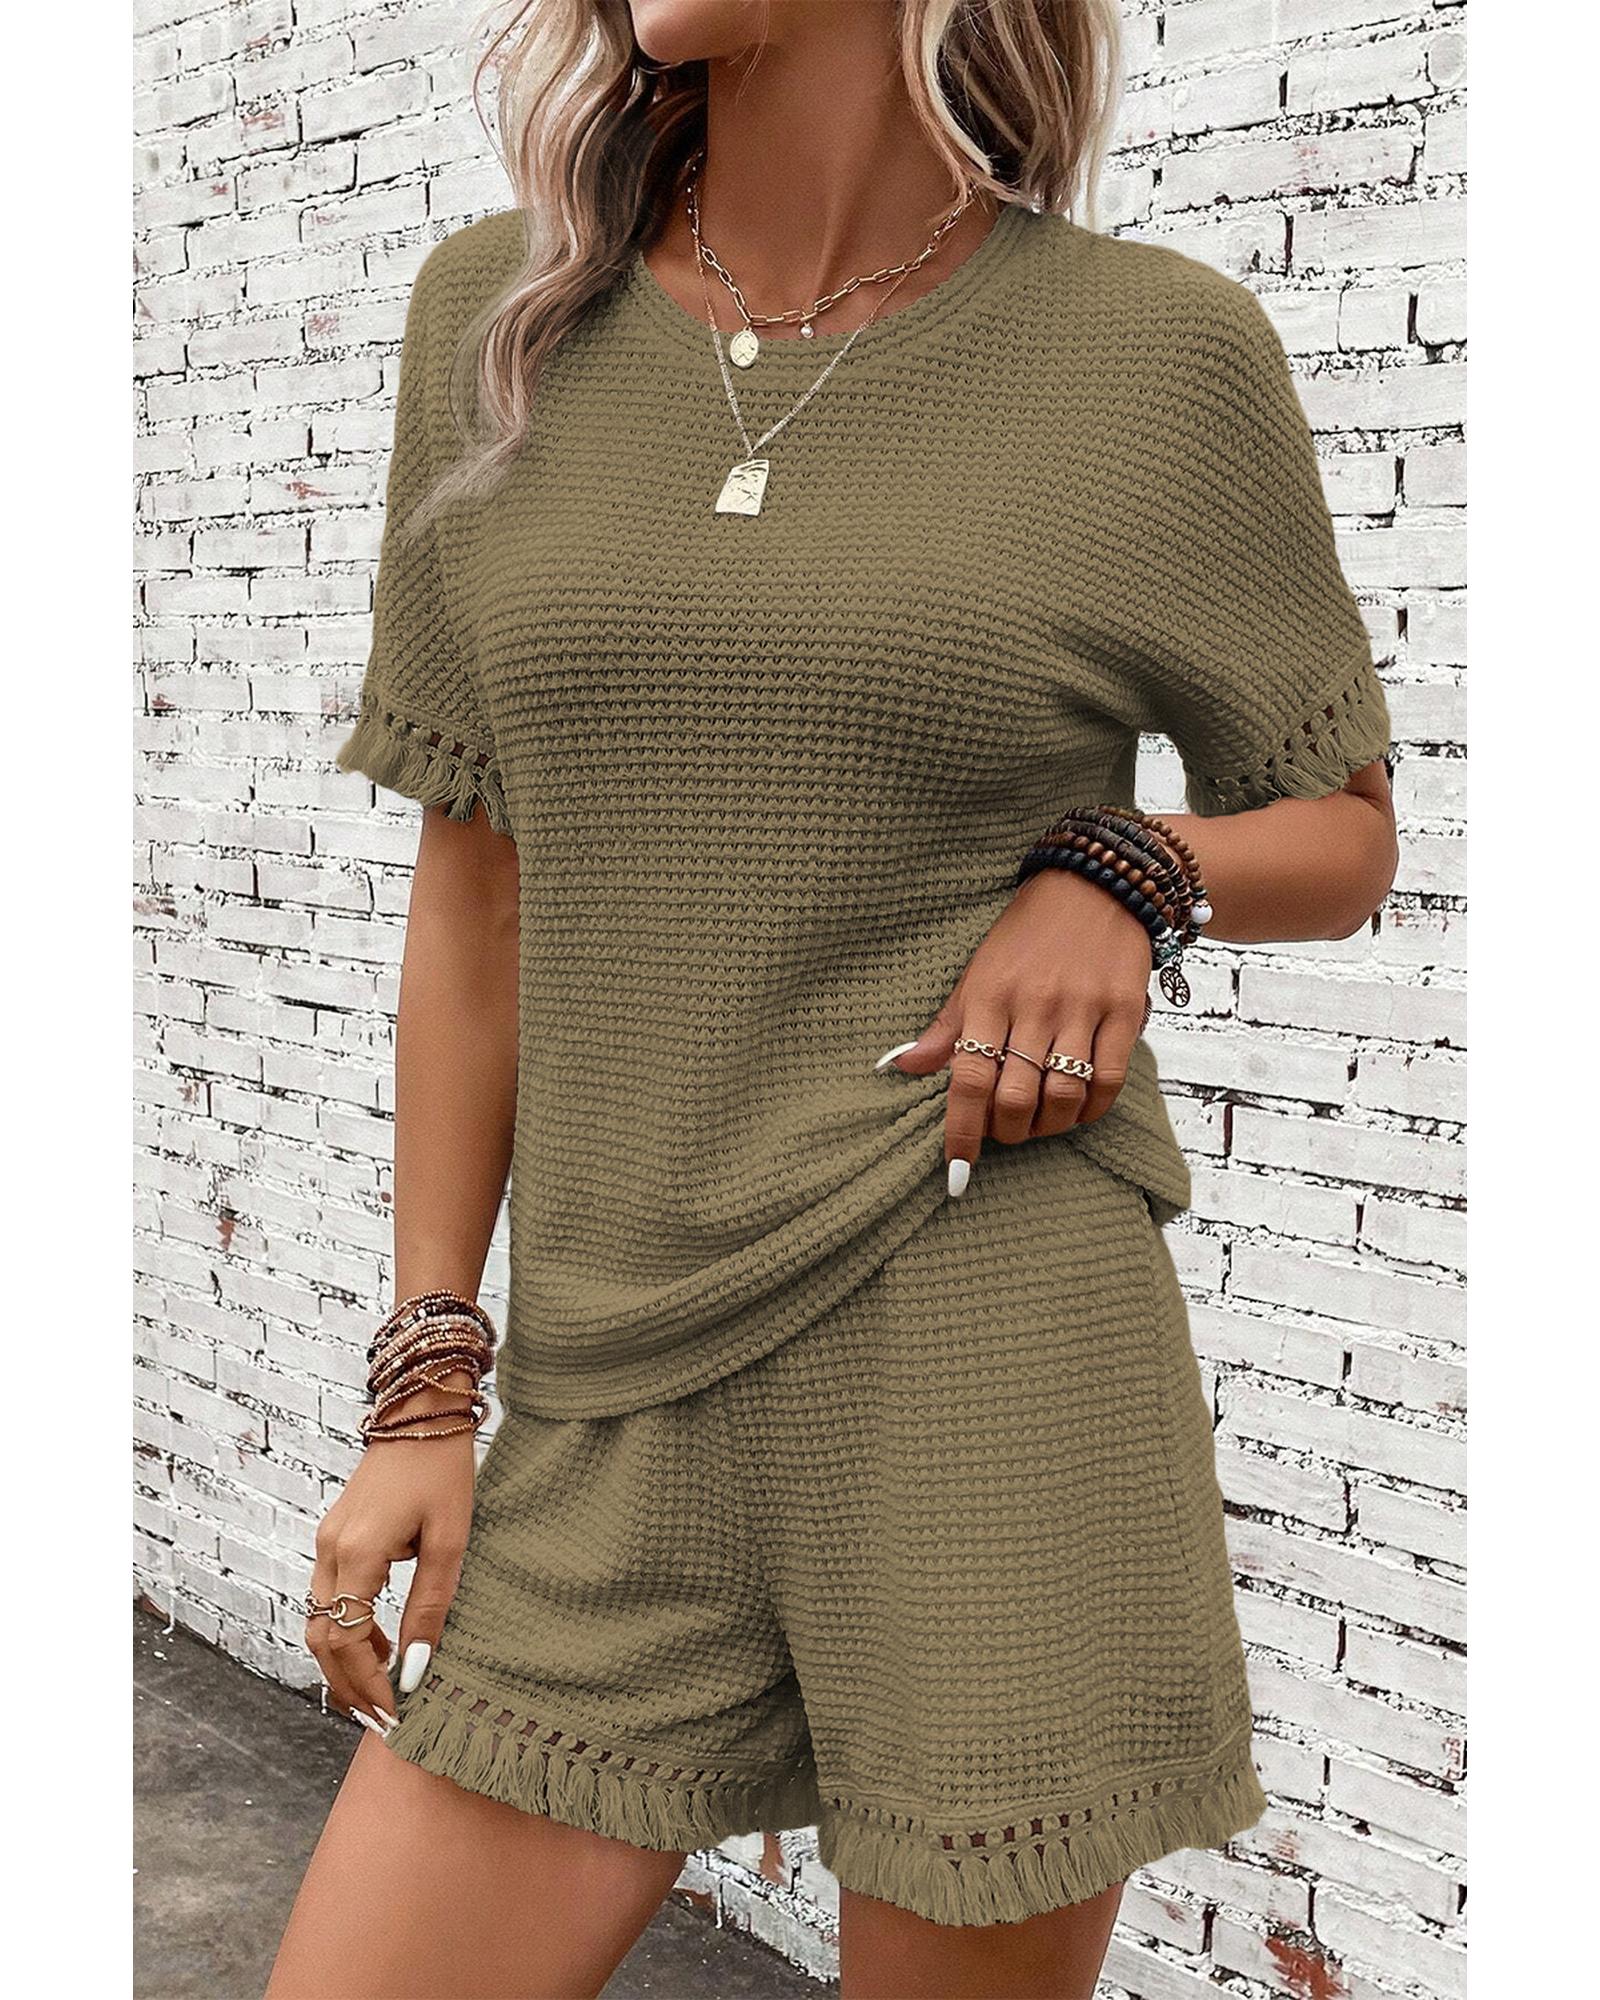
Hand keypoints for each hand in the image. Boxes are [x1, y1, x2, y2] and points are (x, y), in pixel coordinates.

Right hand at [305, 1409, 473, 1731]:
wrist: (422, 1412)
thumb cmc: (444, 1471)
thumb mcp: (451, 1542)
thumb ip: (430, 1607)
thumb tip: (417, 1670)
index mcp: (357, 1552)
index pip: (345, 1641)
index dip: (367, 1685)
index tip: (396, 1715)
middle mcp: (330, 1549)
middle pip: (321, 1639)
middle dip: (349, 1685)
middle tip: (384, 1719)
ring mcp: (326, 1539)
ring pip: (318, 1620)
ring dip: (345, 1659)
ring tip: (383, 1690)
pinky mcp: (334, 1533)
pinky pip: (327, 1596)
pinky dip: (345, 1629)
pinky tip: (378, 1645)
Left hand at [882, 868, 1151, 1192]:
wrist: (1096, 884)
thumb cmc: (1028, 933)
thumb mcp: (977, 971)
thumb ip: (946, 1026)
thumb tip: (902, 1067)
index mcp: (989, 995)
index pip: (968, 1079)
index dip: (961, 1132)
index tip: (956, 1169)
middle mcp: (1035, 1005)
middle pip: (1016, 1098)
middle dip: (1006, 1133)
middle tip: (1003, 1132)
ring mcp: (1083, 1008)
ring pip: (1063, 1096)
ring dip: (1047, 1127)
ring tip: (1037, 1124)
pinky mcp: (1124, 1010)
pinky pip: (1109, 1080)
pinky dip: (1091, 1110)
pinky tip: (1078, 1111)